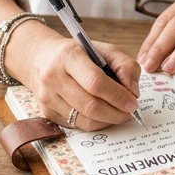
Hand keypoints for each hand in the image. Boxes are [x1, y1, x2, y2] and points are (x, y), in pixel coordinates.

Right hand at [22, 29, 140, 131]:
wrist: (40, 58)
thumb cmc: (76, 53)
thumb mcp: (102, 49)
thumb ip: (125, 66)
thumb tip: (133, 92)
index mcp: (68, 56)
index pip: (96, 82)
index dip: (117, 96)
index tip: (132, 102)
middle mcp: (53, 77)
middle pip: (90, 105)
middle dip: (116, 113)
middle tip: (129, 112)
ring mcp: (47, 97)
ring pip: (84, 120)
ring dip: (107, 121)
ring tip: (118, 113)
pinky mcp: (47, 112)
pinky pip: (77, 125)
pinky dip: (95, 123)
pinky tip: (102, 114)